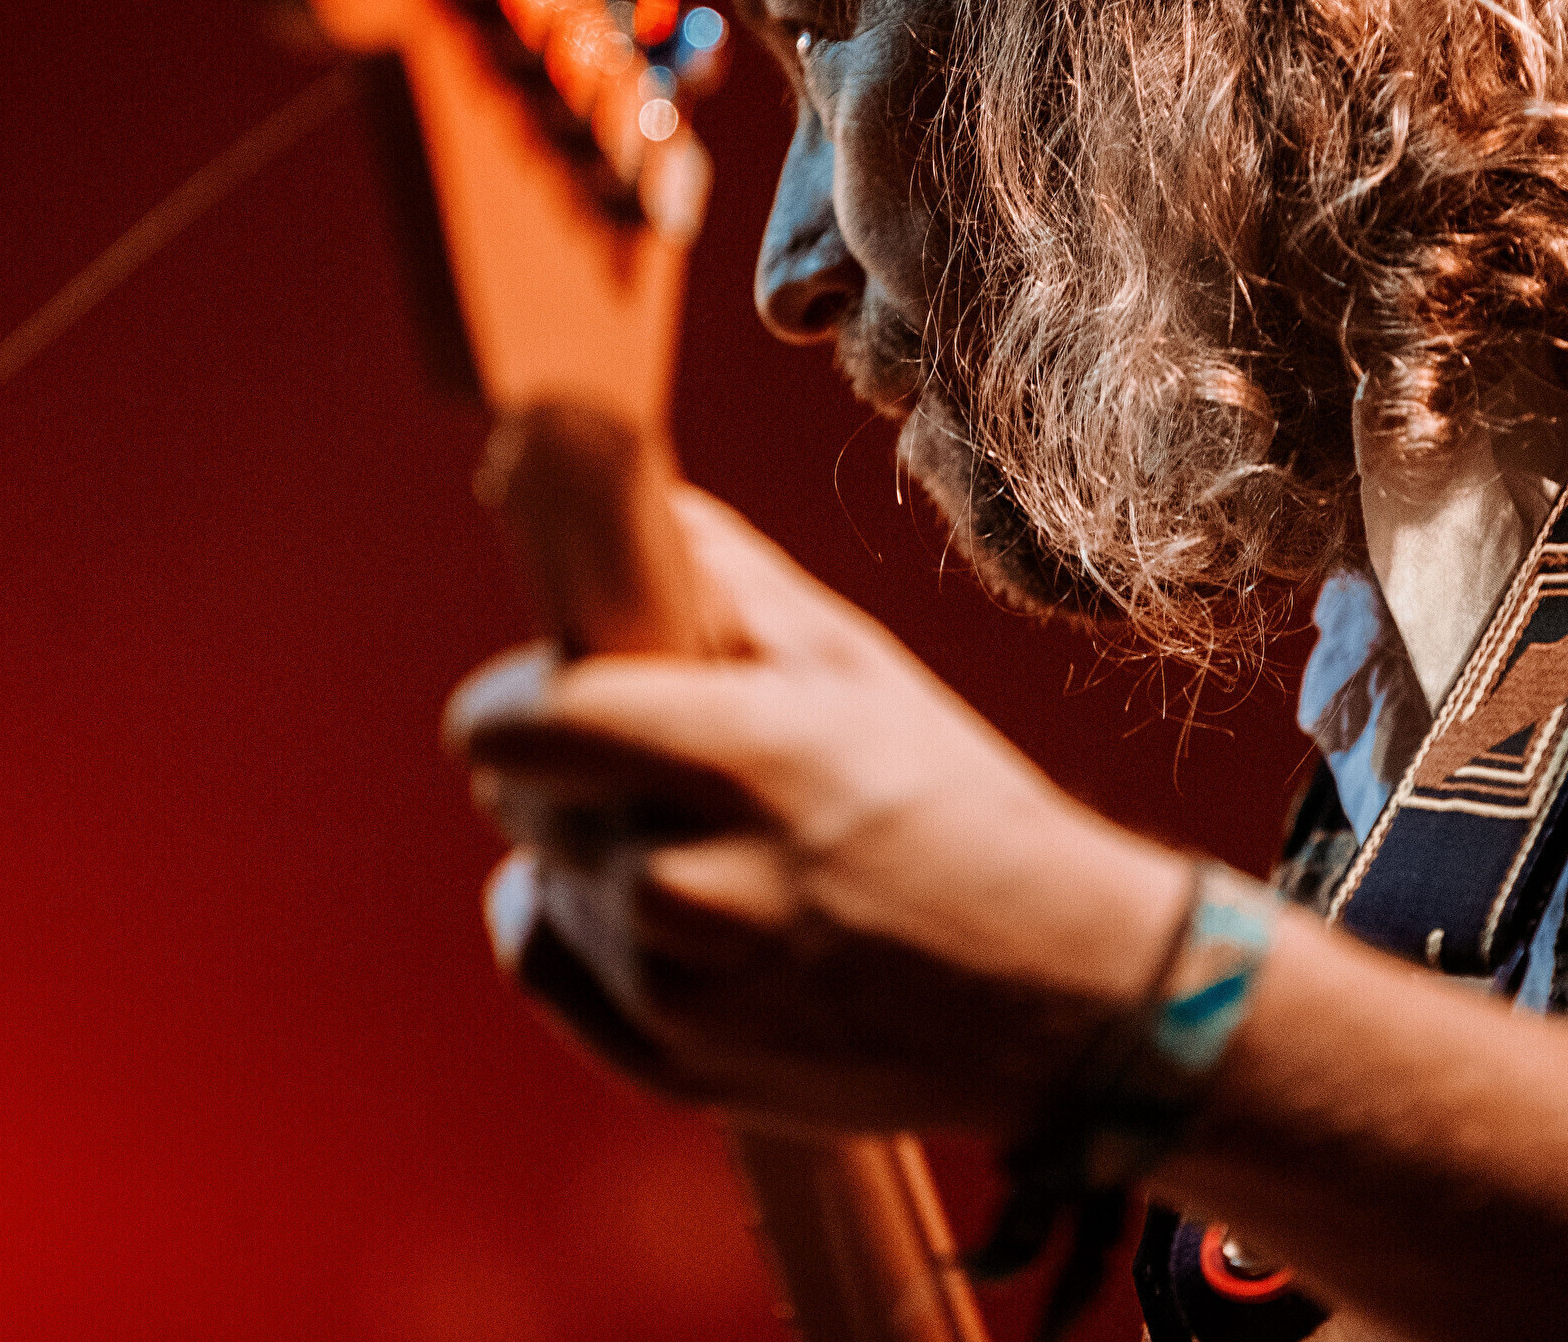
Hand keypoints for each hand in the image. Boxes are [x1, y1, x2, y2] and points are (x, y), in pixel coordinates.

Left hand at [449, 486, 1191, 1138]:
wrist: (1052, 997)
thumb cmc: (957, 806)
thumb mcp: (858, 666)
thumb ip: (726, 578)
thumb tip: (626, 502)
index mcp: (745, 759)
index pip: (531, 717)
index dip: (515, 693)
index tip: (536, 684)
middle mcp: (692, 885)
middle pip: (521, 795)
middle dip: (570, 766)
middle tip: (659, 762)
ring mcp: (674, 990)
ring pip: (539, 876)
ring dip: (587, 851)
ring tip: (702, 844)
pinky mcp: (667, 1065)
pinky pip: (545, 962)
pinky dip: (576, 925)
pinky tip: (656, 908)